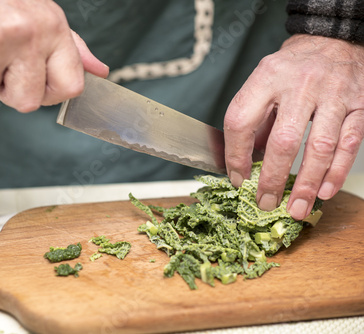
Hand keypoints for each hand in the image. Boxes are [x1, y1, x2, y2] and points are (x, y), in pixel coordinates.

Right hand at [0, 0, 108, 111]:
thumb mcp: (43, 13)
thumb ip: (71, 48)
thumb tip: (99, 71)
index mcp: (53, 28)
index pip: (71, 86)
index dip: (51, 94)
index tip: (38, 85)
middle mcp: (28, 35)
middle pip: (28, 102)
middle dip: (10, 91)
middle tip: (0, 63)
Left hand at [223, 34, 363, 219]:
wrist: (332, 41)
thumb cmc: (291, 69)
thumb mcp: (263, 83)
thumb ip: (254, 121)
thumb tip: (242, 165)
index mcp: (267, 77)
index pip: (240, 121)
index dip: (235, 155)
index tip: (237, 178)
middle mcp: (300, 85)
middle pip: (283, 140)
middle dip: (272, 178)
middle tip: (265, 202)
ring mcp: (334, 94)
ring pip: (321, 146)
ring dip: (307, 183)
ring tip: (295, 208)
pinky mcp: (360, 104)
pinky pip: (349, 143)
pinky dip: (337, 172)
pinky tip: (324, 192)